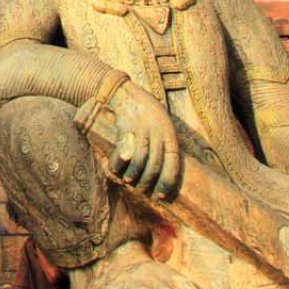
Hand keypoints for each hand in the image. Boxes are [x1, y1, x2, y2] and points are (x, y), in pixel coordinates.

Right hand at [108, 83, 181, 198]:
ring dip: (133, 174)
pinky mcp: (126, 127)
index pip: (173, 163)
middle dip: (148, 181)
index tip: (160, 196)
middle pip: (155, 164)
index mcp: (170, 134)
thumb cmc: (145, 112)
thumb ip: (163, 143)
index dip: (167, 181)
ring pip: (140, 160)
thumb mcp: (162, 124)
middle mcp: (158, 133)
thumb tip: (163, 169)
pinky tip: (116, 169)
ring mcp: (142, 130)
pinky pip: (123, 150)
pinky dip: (119, 163)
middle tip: (141, 190)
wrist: (125, 92)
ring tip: (128, 181)